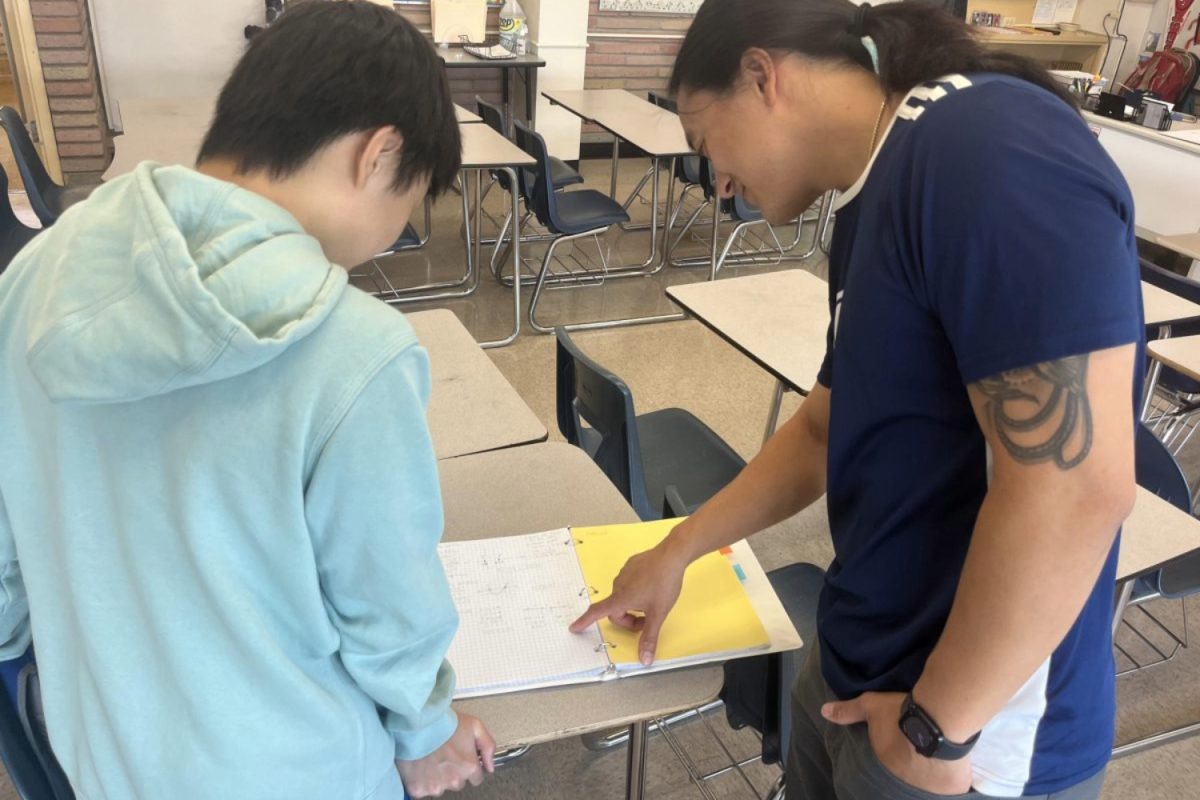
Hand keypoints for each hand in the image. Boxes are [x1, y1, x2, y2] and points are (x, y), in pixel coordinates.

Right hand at [396, 712, 495, 796]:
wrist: (417, 724)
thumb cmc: (444, 723)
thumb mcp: (475, 726)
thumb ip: (488, 746)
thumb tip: (490, 766)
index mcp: (469, 767)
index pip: (476, 778)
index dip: (469, 766)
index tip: (461, 757)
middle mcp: (454, 781)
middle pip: (458, 783)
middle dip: (453, 772)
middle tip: (444, 754)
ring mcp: (435, 787)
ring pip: (441, 787)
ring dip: (438, 777)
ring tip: (431, 757)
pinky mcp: (418, 789)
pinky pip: (423, 790)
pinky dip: (422, 781)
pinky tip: (421, 766)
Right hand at [568, 536, 688, 664]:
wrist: (672, 555)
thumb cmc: (664, 585)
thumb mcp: (658, 614)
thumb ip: (650, 637)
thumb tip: (644, 660)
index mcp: (620, 598)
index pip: (597, 612)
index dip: (584, 622)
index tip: (574, 627)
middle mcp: (618, 585)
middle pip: (616, 610)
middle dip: (629, 619)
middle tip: (648, 619)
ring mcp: (624, 573)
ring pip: (623, 597)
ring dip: (634, 605)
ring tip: (653, 601)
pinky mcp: (631, 565)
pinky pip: (629, 583)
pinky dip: (637, 590)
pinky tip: (653, 585)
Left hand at [822, 692, 972, 795]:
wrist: (938, 719)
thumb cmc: (900, 713)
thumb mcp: (871, 706)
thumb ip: (848, 711)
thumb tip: (824, 711)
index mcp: (885, 763)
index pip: (887, 763)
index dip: (894, 753)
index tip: (901, 745)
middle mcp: (904, 780)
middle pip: (907, 773)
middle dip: (909, 764)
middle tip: (917, 750)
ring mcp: (929, 787)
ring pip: (928, 783)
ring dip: (929, 774)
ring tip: (935, 757)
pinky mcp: (952, 788)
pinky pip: (950, 788)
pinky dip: (950, 781)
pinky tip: (953, 770)